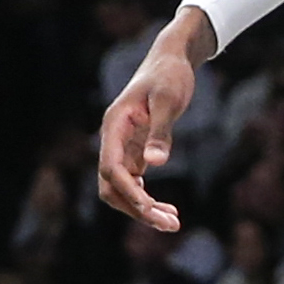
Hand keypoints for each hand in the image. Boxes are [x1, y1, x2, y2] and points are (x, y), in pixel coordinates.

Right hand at [97, 23, 206, 230]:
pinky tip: (168, 210)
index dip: (128, 192)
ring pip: (122, 189)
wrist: (171, 60)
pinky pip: (134, 183)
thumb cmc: (169, 75)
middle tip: (169, 224)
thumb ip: (162, 131)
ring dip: (142, 209)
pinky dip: (147, 199)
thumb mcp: (169, 100)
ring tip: (172, 223)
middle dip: (136, 208)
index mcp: (114, 125)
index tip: (150, 209)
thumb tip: (155, 163)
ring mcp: (122, 147)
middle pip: (111, 186)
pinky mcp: (135, 151)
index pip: (111, 168)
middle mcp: (113, 139)